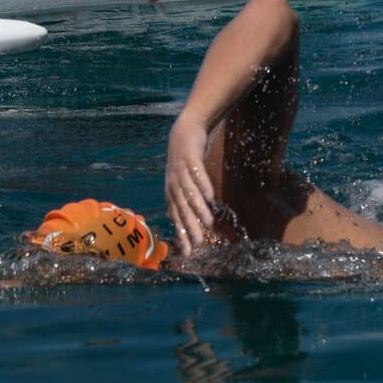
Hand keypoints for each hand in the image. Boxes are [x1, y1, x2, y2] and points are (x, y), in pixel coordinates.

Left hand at [164, 109, 218, 251]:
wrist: (184, 131)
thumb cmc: (184, 161)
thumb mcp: (180, 182)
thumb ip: (184, 200)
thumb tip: (190, 221)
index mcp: (171, 192)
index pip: (176, 217)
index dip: (181, 233)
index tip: (188, 251)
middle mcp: (173, 184)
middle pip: (182, 208)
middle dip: (190, 227)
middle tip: (199, 243)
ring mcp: (181, 171)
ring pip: (189, 194)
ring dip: (198, 209)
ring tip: (209, 223)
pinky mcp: (190, 158)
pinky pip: (197, 174)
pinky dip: (203, 186)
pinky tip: (211, 197)